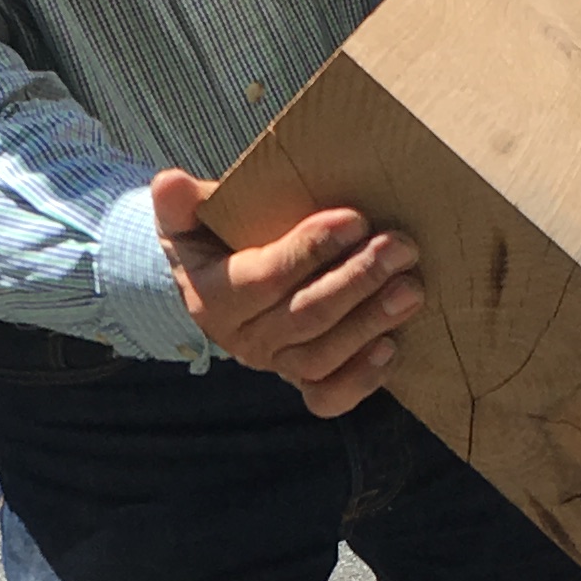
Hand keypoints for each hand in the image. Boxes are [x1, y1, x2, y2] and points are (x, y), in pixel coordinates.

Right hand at [152, 169, 422, 417]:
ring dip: (371, 323)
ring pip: (323, 356)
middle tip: (400, 247)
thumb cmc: (214, 240)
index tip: (355, 220)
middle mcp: (242, 340)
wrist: (220, 284)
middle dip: (357, 282)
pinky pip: (328, 397)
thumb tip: (170, 182)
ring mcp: (274, 365)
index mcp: (213, 297)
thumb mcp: (189, 217)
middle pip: (304, 318)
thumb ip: (180, 203)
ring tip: (409, 288)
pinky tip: (392, 347)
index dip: (310, 251)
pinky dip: (361, 380)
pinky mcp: (303, 382)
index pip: (265, 278)